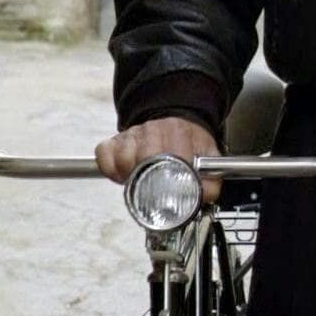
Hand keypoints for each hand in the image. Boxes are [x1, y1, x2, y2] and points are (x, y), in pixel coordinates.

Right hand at [94, 116, 223, 201]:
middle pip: (144, 160)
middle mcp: (153, 130)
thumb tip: (206, 196)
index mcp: (178, 132)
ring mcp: (132, 134)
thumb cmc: (189, 141)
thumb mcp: (209, 155)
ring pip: (123, 159)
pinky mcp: (115, 140)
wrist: (174, 120)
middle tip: (153, 188)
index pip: (172, 158)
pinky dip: (110, 168)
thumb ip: (211, 178)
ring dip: (130, 176)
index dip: (171, 179)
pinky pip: (104, 155)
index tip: (172, 192)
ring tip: (140, 180)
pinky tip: (123, 174)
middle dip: (149, 180)